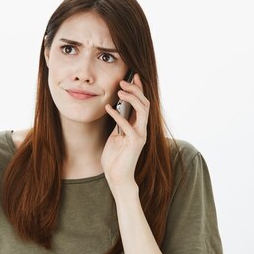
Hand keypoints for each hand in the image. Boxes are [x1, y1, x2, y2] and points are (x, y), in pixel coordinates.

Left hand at [102, 74, 149, 190]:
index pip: (142, 103)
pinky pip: (127, 125)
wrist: (117, 177)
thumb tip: (117, 108)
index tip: (133, 76)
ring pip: (143, 111)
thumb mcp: (116, 136)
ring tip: (120, 91)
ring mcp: (140, 135)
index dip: (139, 89)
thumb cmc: (115, 158)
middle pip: (145, 103)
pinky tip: (109, 108)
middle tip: (123, 81)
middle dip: (136, 90)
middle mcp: (142, 129)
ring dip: (132, 98)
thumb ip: (119, 123)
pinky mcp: (135, 143)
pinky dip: (118, 115)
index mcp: (138, 126)